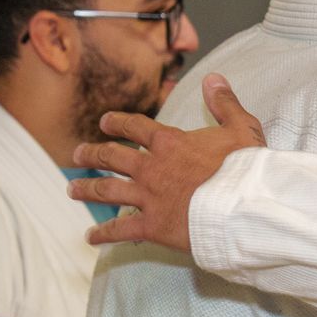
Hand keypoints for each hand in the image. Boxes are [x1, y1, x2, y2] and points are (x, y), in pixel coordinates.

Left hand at [71, 74, 267, 250]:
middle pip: (112, 157)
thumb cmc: (244, 169)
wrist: (242, 207)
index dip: (118, 123)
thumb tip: (213, 78)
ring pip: (107, 191)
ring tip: (72, 189)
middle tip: (78, 154)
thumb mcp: (240, 128)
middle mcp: (151, 168)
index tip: (105, 122)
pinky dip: (104, 235)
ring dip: (87, 189)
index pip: (135, 127)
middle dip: (92, 154)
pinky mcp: (152, 226)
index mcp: (169, 142)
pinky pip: (120, 230)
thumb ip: (224, 103)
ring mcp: (148, 198)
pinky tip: (90, 238)